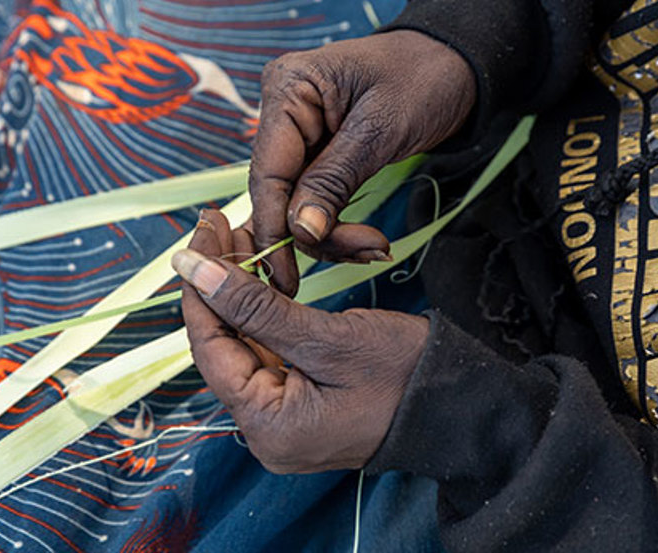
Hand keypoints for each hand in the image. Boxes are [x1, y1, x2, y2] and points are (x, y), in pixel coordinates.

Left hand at [174, 209, 428, 472]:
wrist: (465, 405)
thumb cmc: (405, 374)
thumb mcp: (328, 337)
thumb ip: (255, 307)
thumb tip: (192, 271)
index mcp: (267, 426)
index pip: (210, 348)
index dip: (199, 287)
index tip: (198, 236)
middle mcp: (265, 431)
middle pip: (223, 347)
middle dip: (219, 285)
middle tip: (220, 226)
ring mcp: (284, 420)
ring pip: (244, 346)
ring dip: (240, 294)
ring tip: (240, 238)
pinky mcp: (301, 404)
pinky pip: (269, 353)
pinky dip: (263, 314)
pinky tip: (261, 274)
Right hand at [252, 29, 475, 294]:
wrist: (457, 62)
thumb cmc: (425, 77)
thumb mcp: (381, 130)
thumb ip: (334, 180)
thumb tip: (299, 232)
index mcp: (287, 89)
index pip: (267, 171)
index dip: (274, 228)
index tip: (285, 276)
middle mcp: (283, 110)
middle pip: (278, 193)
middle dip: (313, 235)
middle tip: (364, 255)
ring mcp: (299, 133)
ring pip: (296, 203)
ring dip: (330, 235)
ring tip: (375, 248)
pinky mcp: (318, 152)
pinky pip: (315, 199)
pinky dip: (338, 225)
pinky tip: (367, 241)